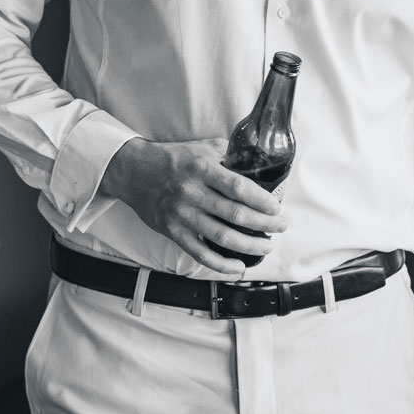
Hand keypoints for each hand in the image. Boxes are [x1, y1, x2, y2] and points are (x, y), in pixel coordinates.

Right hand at [99, 137, 285, 274]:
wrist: (133, 171)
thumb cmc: (171, 159)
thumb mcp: (199, 148)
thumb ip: (226, 153)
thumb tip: (254, 160)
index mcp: (200, 168)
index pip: (238, 187)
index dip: (262, 200)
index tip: (276, 207)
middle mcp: (191, 192)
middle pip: (235, 214)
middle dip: (265, 224)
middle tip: (281, 226)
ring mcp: (181, 215)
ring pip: (222, 236)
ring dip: (249, 245)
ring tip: (266, 246)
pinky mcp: (173, 231)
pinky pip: (200, 253)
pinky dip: (221, 264)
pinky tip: (238, 266)